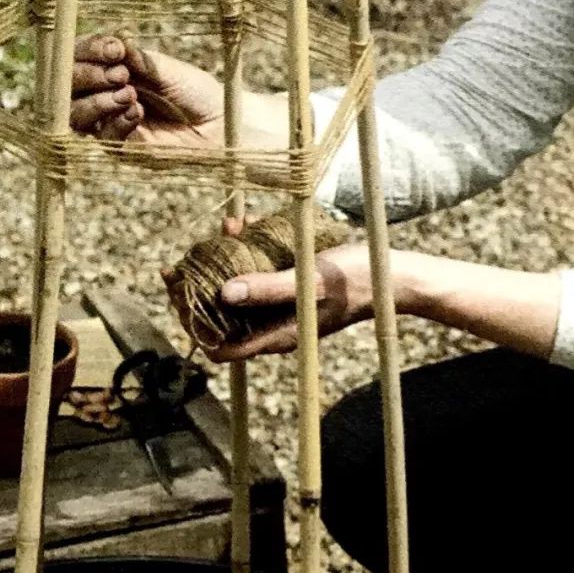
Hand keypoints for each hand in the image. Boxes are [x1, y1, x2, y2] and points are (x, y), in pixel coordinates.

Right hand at [70, 34, 223, 146]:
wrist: (219, 125)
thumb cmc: (195, 91)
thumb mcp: (167, 70)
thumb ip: (139, 60)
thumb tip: (116, 42)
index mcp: (110, 68)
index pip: (79, 57)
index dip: (87, 50)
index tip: (113, 48)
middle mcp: (102, 93)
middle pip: (68, 86)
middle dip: (88, 75)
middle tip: (120, 74)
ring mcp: (107, 122)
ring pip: (75, 114)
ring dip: (97, 101)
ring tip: (129, 93)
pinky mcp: (119, 148)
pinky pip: (102, 136)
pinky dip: (116, 122)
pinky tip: (137, 112)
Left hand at [163, 233, 376, 362]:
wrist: (395, 276)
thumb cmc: (357, 282)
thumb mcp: (310, 282)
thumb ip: (268, 289)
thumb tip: (223, 294)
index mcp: (275, 336)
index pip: (219, 347)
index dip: (192, 324)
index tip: (179, 294)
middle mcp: (273, 326)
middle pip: (220, 319)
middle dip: (196, 292)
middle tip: (179, 264)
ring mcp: (280, 309)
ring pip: (235, 294)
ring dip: (220, 266)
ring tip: (216, 234)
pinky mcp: (288, 289)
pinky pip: (257, 275)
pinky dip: (245, 254)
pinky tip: (243, 226)